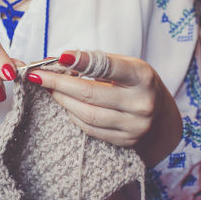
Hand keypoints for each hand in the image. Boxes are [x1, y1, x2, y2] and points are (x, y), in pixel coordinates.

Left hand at [27, 50, 182, 165]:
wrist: (161, 119)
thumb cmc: (138, 85)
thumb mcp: (127, 66)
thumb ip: (98, 63)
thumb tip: (61, 61)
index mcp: (143, 77)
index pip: (109, 67)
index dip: (82, 61)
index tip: (60, 57)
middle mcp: (141, 103)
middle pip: (89, 94)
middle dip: (58, 83)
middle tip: (39, 76)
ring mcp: (133, 126)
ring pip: (86, 114)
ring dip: (62, 100)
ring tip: (49, 89)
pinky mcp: (124, 142)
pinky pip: (90, 129)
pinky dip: (73, 115)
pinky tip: (66, 104)